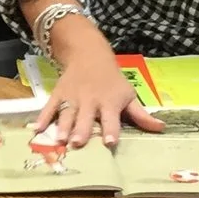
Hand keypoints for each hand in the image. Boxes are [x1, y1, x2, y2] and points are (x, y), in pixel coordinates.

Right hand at [29, 15, 161, 149]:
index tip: (109, 142)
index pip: (111, 118)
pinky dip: (43, 117)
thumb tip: (161, 128)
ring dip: (63, 126)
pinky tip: (37, 129)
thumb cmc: (112, 81)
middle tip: (78, 143)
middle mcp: (90, 100)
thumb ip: (141, 115)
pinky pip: (49, 107)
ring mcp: (72, 97)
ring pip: (67, 113)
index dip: (110, 129)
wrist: (89, 54)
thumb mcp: (128, 94)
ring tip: (60, 140)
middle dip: (82, 130)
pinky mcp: (58, 94)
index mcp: (110, 102)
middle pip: (85, 117)